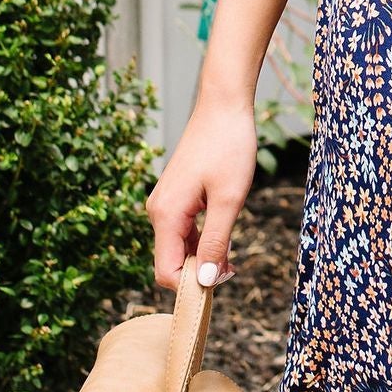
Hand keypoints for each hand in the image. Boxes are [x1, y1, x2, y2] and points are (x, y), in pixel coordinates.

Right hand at [147, 89, 256, 291]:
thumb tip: (204, 281)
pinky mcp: (175, 198)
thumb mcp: (228, 200)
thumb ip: (214, 242)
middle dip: (199, 272)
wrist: (224, 107)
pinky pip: (183, 233)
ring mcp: (165, 204)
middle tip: (233, 267)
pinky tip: (223, 238)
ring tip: (232, 254)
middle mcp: (158, 211)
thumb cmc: (229, 147)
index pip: (167, 272)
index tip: (223, 281)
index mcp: (166, 215)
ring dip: (202, 258)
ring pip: (178, 249)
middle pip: (171, 263)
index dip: (192, 285)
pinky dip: (201, 242)